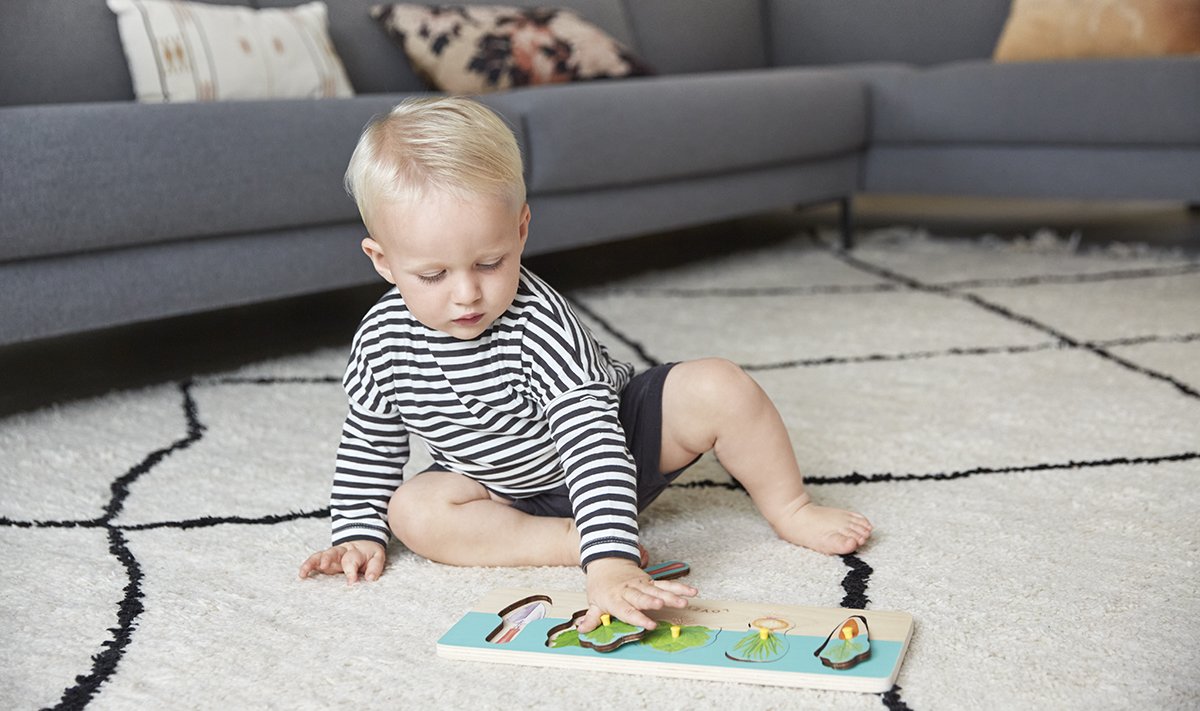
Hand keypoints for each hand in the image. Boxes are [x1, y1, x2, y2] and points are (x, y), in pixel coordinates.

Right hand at [299, 541, 386, 583]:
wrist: (363, 542)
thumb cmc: (369, 553)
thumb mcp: (377, 557)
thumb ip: (375, 568)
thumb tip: (370, 579)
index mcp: (356, 551)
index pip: (352, 560)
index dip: (351, 571)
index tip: (352, 582)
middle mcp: (341, 552)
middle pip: (333, 552)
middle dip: (328, 558)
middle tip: (324, 566)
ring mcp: (332, 556)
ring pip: (320, 556)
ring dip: (312, 563)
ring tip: (303, 573)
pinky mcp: (325, 561)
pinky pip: (314, 562)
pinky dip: (307, 567)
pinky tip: (301, 575)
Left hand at [577, 557, 696, 632]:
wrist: (607, 561)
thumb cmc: (601, 585)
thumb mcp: (593, 601)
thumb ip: (591, 617)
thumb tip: (582, 630)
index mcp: (615, 598)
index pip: (626, 610)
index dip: (638, 617)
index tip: (649, 625)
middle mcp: (629, 590)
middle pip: (642, 596)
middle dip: (652, 601)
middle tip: (662, 605)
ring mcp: (642, 584)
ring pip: (657, 589)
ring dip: (671, 595)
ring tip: (684, 601)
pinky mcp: (650, 581)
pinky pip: (666, 584)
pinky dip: (679, 587)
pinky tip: (692, 592)